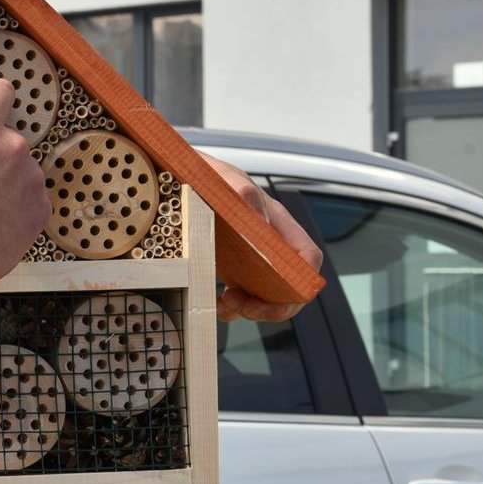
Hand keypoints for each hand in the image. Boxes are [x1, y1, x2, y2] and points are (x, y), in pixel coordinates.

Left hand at [203, 154, 322, 322]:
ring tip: (224, 301)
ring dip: (248, 309)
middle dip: (274, 306)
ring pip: (264, 297)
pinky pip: (237, 298)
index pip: (307, 257)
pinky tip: (211, 301)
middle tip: (244, 306)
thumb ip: (238, 188)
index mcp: (275, 223)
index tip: (281, 295)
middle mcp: (268, 245)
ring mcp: (249, 260)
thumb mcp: (220, 176)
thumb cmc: (205, 174)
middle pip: (291, 287)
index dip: (304, 281)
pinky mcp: (228, 269)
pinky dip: (227, 309)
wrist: (175, 178)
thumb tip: (254, 208)